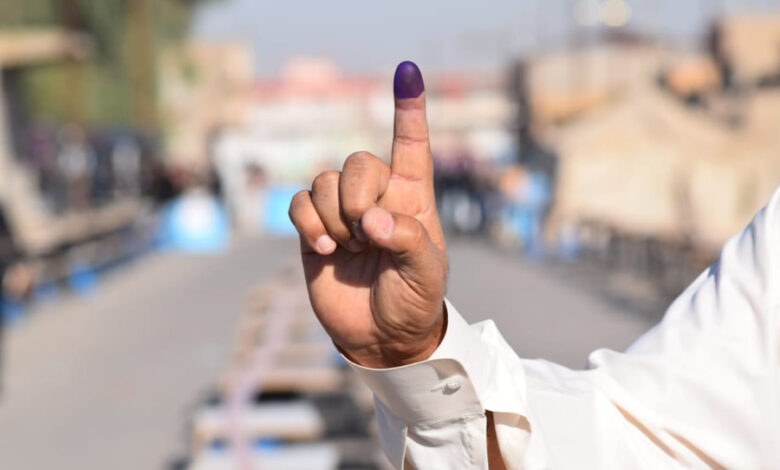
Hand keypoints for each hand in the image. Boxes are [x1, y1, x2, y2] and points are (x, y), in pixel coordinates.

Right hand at [288, 61, 446, 367]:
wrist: (381, 337)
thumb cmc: (414, 300)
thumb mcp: (426, 273)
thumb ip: (407, 240)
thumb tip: (371, 220)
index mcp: (412, 198)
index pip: (411, 145)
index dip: (409, 108)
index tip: (407, 70)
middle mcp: (376, 198)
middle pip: (356, 162)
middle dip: (356, 195)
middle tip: (366, 232)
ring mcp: (343, 213)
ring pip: (323, 181)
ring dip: (332, 216)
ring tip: (347, 248)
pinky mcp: (314, 230)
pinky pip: (299, 203)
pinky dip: (308, 223)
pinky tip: (326, 249)